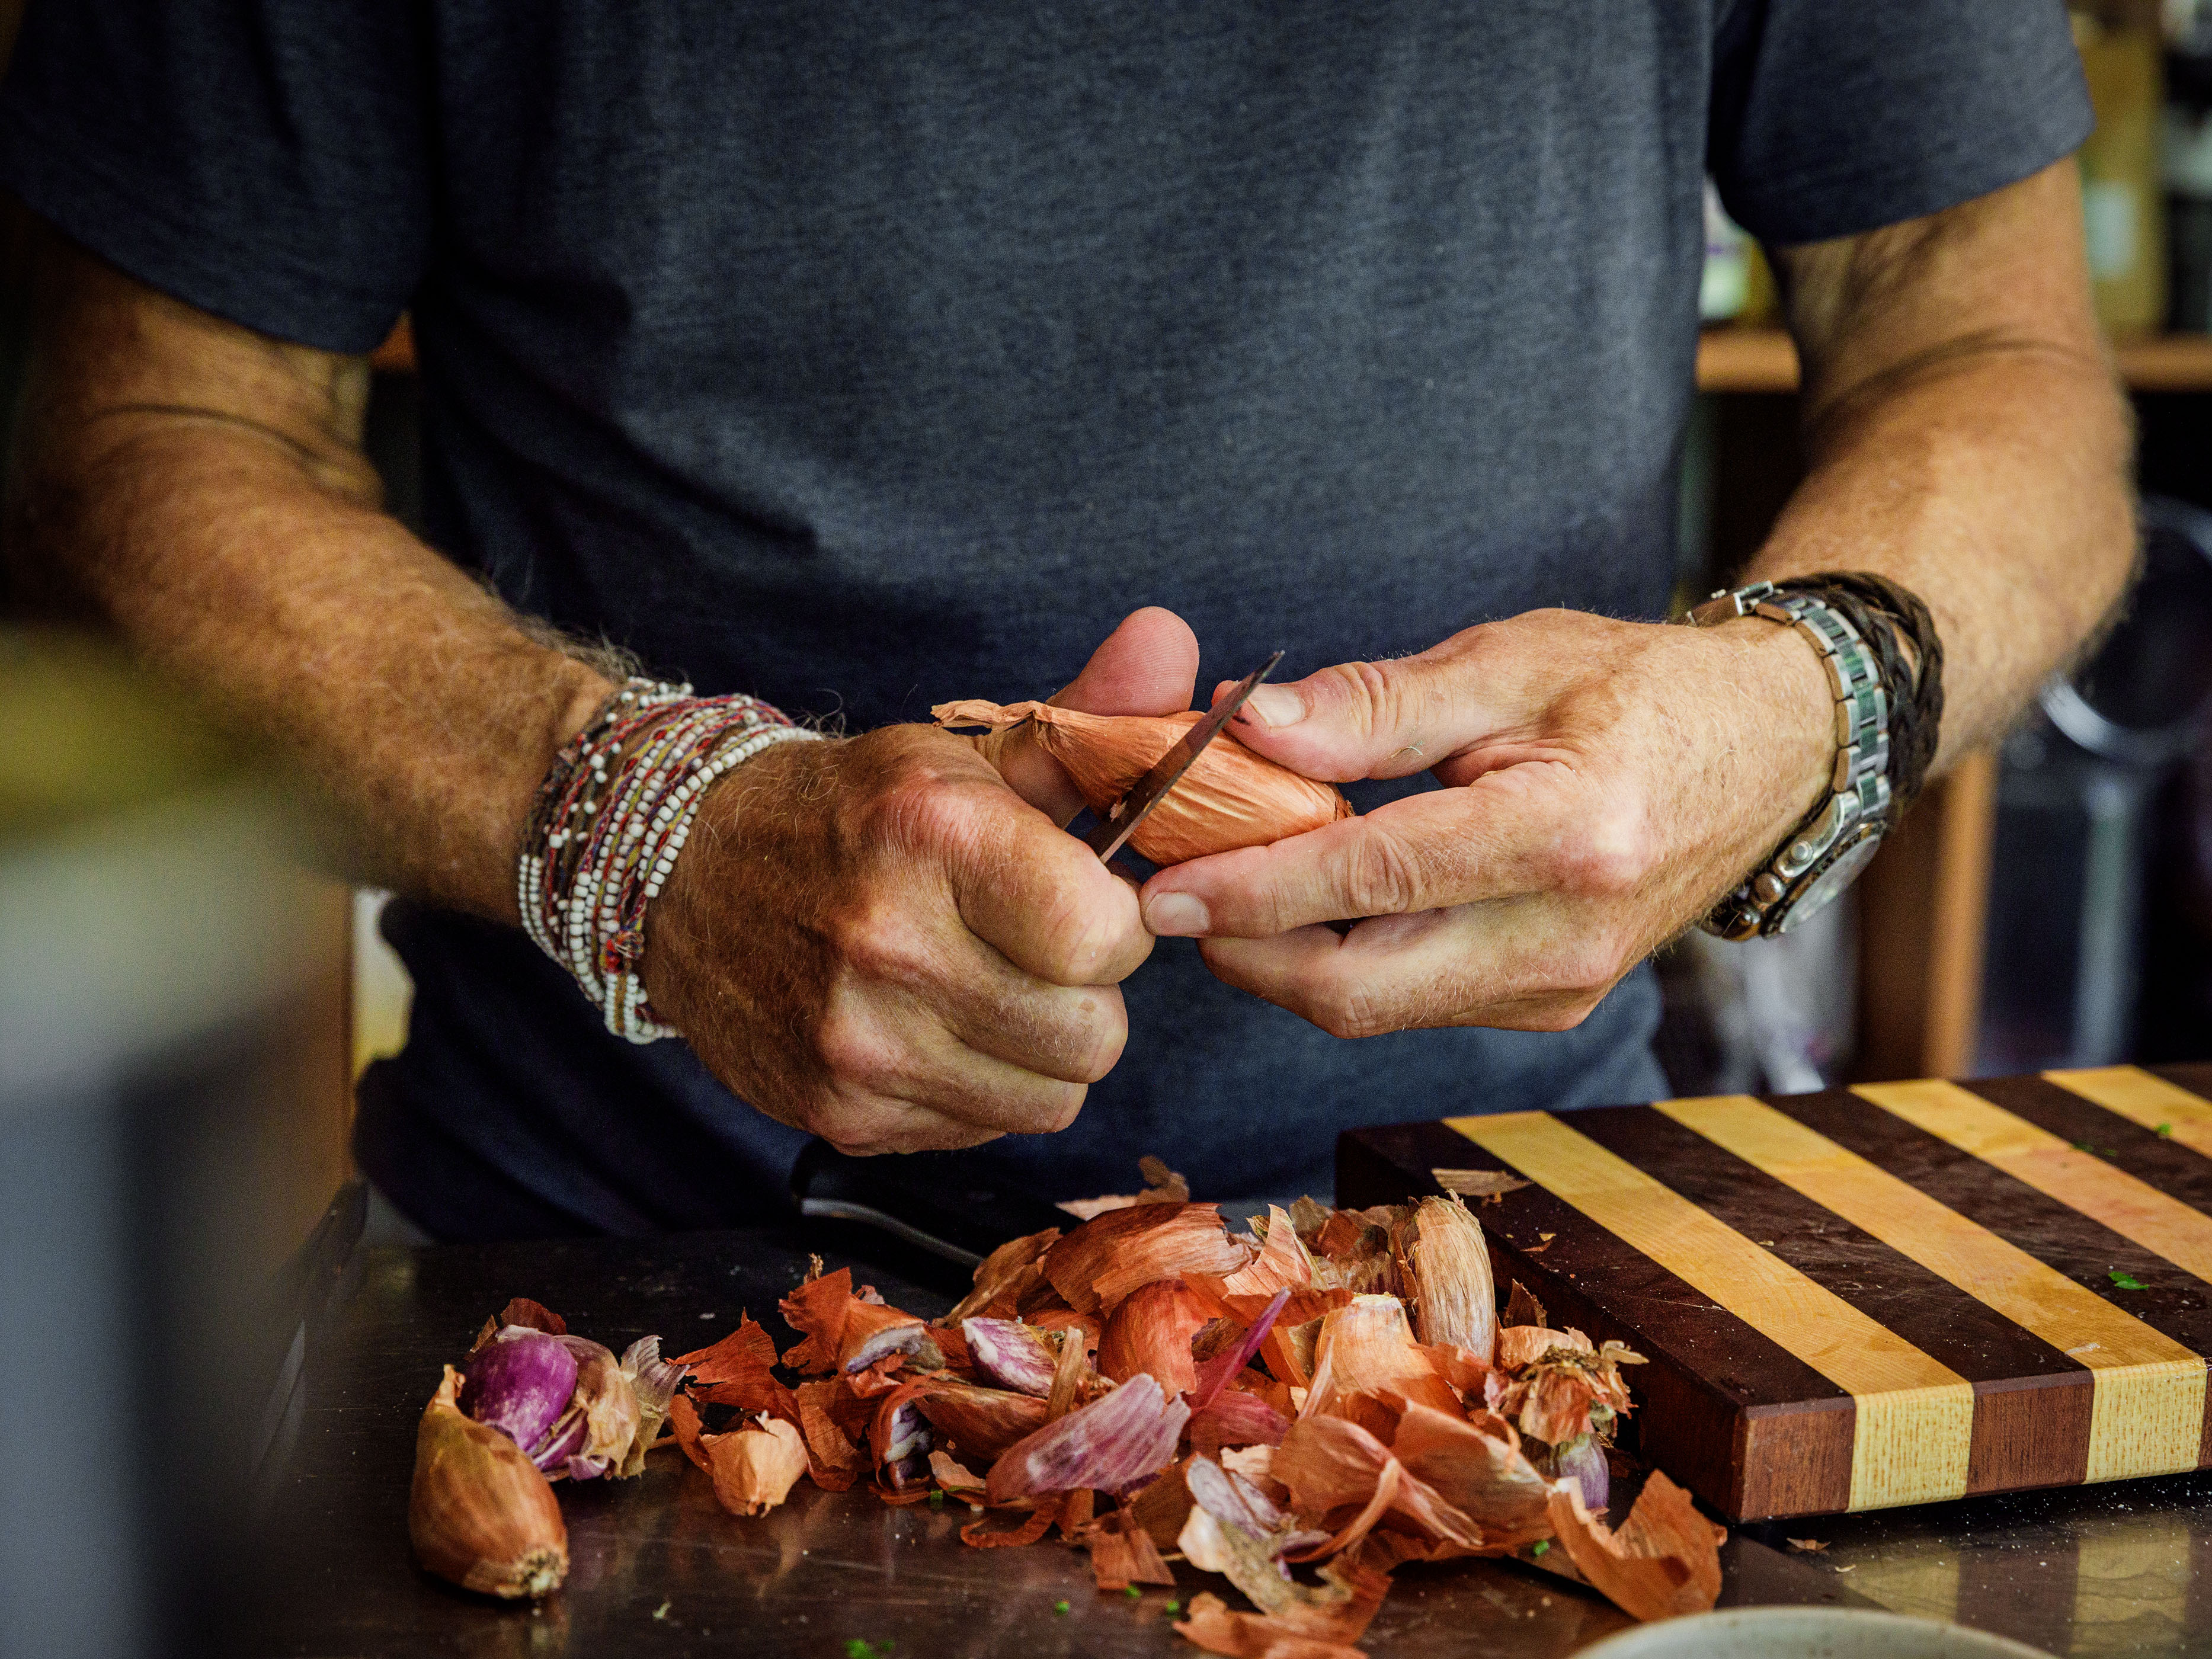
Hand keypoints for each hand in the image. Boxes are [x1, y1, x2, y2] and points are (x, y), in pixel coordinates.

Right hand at [641, 609, 1199, 1153]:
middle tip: (1037, 954)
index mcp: (932, 833)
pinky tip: (935, 1028)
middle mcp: (889, 942)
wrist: (685, 872)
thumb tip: (1173, 634)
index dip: (1117, 924)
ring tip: (989, 990)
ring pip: (1052, 1099)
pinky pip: (983, 1128)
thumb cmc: (854, 813)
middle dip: (1086, 994)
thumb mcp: (963, 754)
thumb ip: (1088, 714)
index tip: (1084, 902)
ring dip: (1040, 1051)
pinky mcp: (839, 1111)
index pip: (1106, 937)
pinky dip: (980, 1088)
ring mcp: (858, 1040)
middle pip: (1094, 1036)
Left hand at [1136, 608, 1835, 1036]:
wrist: (1767, 753)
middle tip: (1169, 898)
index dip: (1254, 889)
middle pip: (1358, 988)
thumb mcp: (1507, 660)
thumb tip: (1248, 728)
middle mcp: (1566, 936)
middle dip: (1245, 953)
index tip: (1163, 887)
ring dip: (1284, 960)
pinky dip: (1343, 961)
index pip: (1372, 881)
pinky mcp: (1550, 1006)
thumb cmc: (1636, 688)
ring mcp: (1561, 988)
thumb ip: (1373, 706)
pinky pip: (1414, 1001)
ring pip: (1376, 1007)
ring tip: (1223, 887)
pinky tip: (1305, 902)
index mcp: (1566, 836)